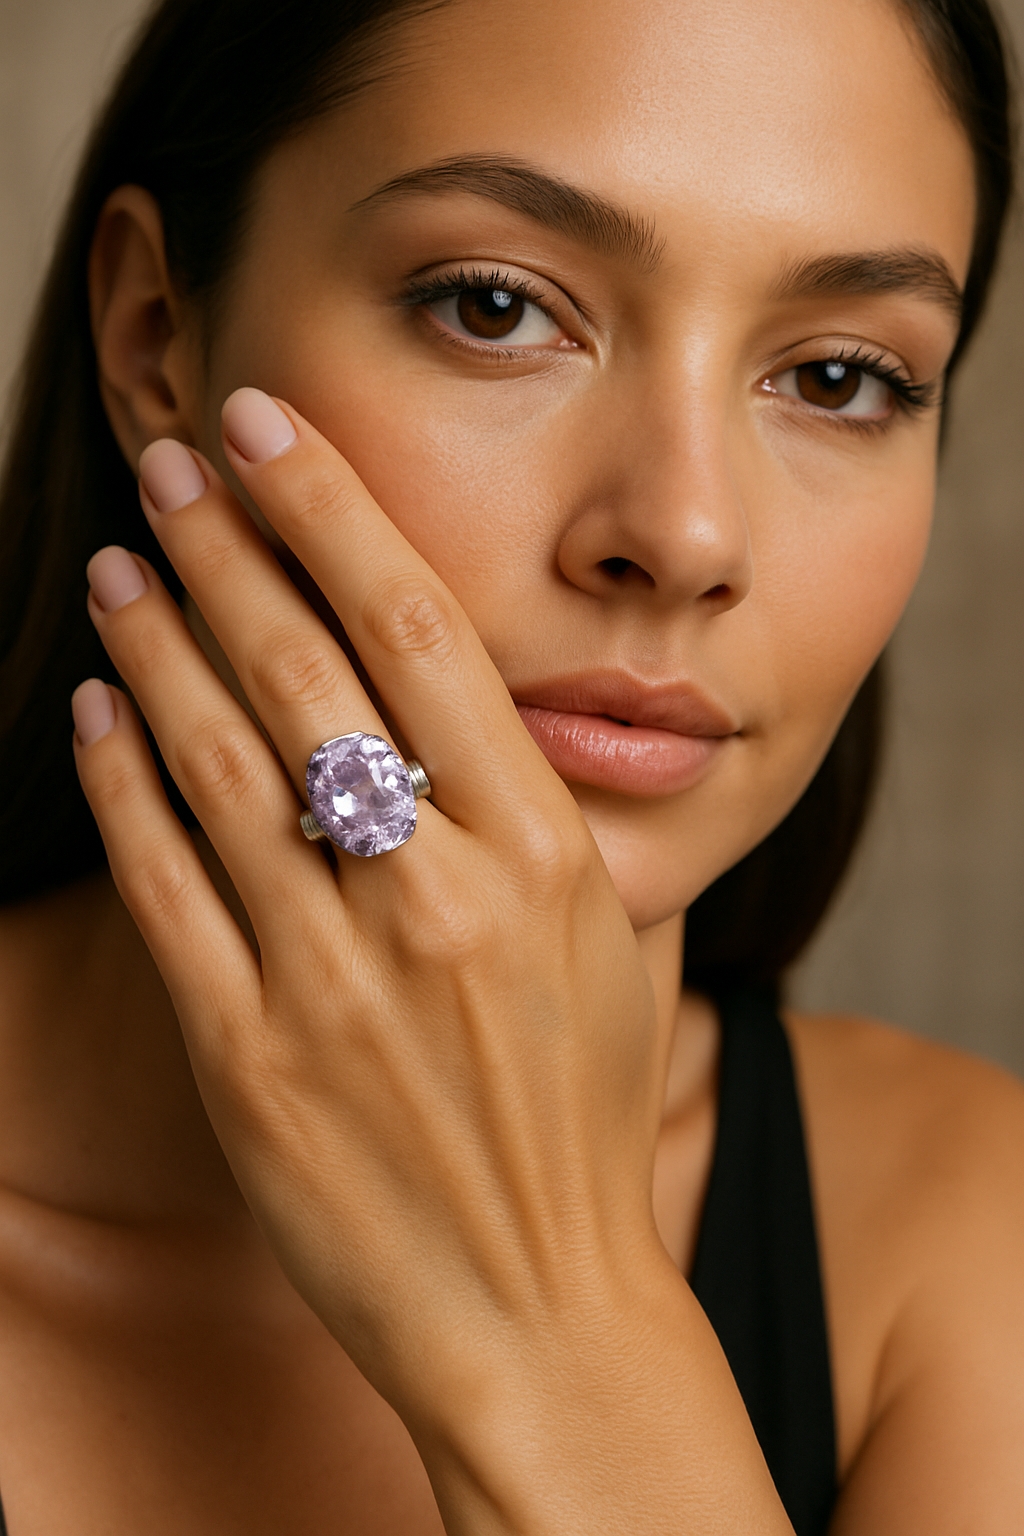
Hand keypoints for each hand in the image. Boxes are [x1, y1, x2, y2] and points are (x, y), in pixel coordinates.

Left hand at [72, 389, 688, 1521]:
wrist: (536, 1304)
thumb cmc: (581, 1117)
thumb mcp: (618, 948)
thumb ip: (558, 822)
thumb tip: (497, 707)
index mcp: (544, 853)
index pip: (419, 630)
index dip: (332, 511)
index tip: (270, 431)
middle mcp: (440, 895)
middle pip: (306, 670)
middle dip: (227, 544)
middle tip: (173, 458)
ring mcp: (335, 976)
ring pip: (218, 760)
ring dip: (156, 642)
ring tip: (121, 562)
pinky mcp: (250, 1055)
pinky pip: (165, 886)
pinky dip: (122, 783)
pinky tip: (97, 711)